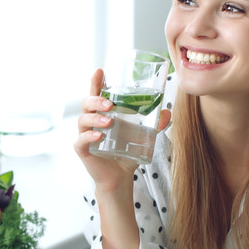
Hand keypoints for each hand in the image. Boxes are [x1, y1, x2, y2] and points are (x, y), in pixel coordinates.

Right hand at [74, 69, 171, 191]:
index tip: (100, 71)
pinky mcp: (83, 150)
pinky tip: (98, 136)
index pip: (96, 94)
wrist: (120, 178)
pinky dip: (88, 137)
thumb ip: (154, 125)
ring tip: (109, 121)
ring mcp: (85, 135)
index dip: (96, 82)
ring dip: (95, 117)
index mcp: (103, 114)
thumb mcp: (143, 137)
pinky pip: (80, 140)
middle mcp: (92, 122)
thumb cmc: (126, 153)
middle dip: (96, 100)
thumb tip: (167, 112)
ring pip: (82, 120)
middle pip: (86, 103)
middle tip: (110, 104)